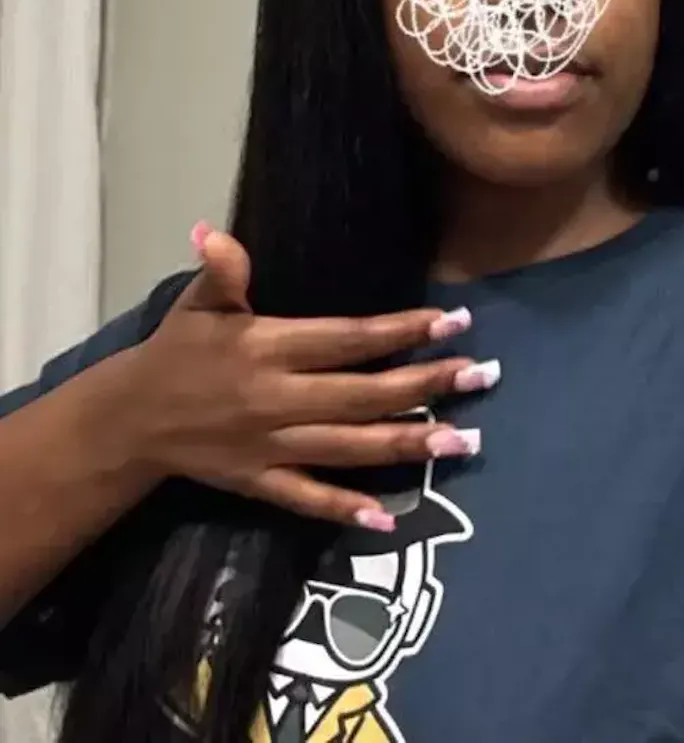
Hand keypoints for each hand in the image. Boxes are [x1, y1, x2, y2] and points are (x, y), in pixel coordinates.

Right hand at [123, 226, 495, 530]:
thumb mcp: (197, 304)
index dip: (402, 331)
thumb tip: (217, 233)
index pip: (349, 340)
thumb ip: (222, 271)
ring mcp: (271, 447)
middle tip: (482, 376)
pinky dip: (345, 509)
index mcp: (268, 349)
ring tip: (465, 441)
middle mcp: (277, 400)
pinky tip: (388, 518)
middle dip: (427, 385)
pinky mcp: (260, 483)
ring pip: (350, 448)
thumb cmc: (178, 350)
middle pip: (364, 394)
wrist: (132, 419)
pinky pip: (307, 499)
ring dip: (409, 444)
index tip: (453, 322)